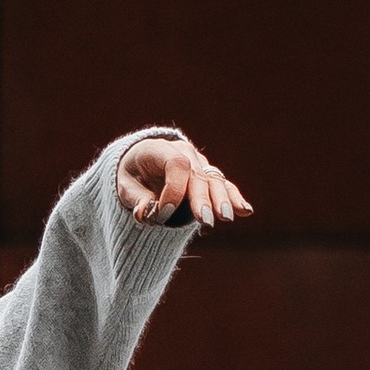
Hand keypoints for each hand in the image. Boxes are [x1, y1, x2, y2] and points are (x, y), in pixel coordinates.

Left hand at [116, 131, 250, 229]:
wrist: (140, 162)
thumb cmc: (132, 174)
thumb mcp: (124, 185)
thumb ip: (135, 199)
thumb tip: (146, 213)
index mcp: (160, 149)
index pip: (176, 165)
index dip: (173, 190)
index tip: (163, 213)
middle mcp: (184, 153)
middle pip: (198, 175)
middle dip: (202, 198)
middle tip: (205, 220)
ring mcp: (198, 163)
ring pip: (214, 180)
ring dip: (221, 200)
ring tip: (226, 217)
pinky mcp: (207, 177)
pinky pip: (222, 185)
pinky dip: (233, 197)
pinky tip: (245, 210)